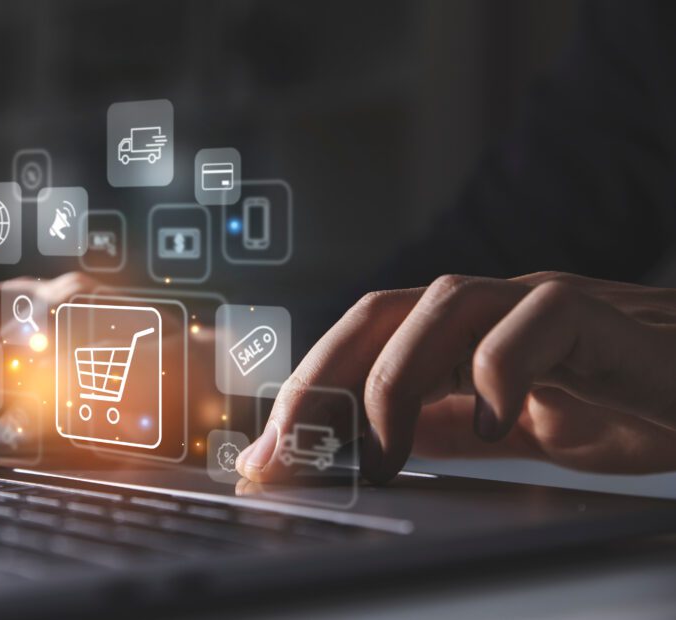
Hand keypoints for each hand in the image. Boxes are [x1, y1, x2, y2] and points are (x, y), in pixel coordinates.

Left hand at [236, 272, 675, 483]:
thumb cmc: (626, 400)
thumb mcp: (515, 428)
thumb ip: (449, 427)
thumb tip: (371, 446)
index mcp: (465, 330)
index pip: (365, 338)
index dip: (309, 388)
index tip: (270, 455)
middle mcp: (494, 306)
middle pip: (381, 312)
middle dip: (323, 379)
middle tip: (290, 451)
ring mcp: (545, 303)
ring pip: (446, 305)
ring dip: (396, 380)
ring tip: (386, 453)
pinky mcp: (604, 318)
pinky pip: (539, 321)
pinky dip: (499, 370)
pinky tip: (493, 423)